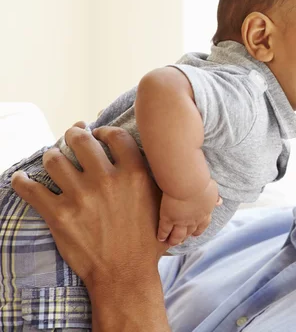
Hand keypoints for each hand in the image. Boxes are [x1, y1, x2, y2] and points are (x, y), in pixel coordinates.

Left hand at [11, 125, 168, 290]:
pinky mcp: (58, 214)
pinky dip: (22, 181)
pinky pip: (30, 188)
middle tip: (71, 138)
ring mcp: (81, 197)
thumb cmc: (147, 243)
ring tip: (52, 158)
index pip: (115, 136)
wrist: (126, 275)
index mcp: (135, 175)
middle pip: (81, 140)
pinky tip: (22, 178)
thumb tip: (146, 162)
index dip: (104, 131)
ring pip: (54, 159)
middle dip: (73, 134)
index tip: (98, 134)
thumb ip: (153, 181)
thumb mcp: (162, 206)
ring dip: (51, 155)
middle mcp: (107, 180)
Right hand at [157, 180, 220, 245]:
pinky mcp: (168, 219)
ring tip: (170, 243)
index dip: (198, 230)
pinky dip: (162, 235)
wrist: (189, 184)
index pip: (203, 225)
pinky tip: (160, 238)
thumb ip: (215, 197)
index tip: (195, 234)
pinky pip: (164, 230)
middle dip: (185, 237)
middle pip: (189, 232)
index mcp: (205, 212)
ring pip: (177, 235)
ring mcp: (181, 221)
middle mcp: (194, 220)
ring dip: (174, 240)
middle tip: (181, 241)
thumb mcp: (212, 189)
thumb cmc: (201, 183)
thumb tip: (220, 202)